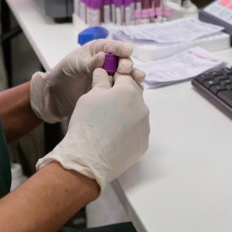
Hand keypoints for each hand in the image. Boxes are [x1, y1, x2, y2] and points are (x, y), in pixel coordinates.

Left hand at [29, 39, 142, 122]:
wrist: (55, 94)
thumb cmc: (63, 73)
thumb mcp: (74, 64)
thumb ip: (88, 62)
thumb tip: (102, 57)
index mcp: (98, 50)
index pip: (112, 46)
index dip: (120, 48)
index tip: (127, 51)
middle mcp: (107, 62)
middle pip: (122, 60)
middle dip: (127, 63)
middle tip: (126, 69)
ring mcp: (110, 77)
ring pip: (126, 75)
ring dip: (133, 76)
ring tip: (138, 79)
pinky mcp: (110, 91)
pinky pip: (123, 89)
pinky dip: (131, 89)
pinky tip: (136, 91)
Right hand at [35, 68, 149, 194]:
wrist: (88, 159)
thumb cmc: (87, 123)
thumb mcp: (90, 96)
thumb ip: (101, 81)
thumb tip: (104, 72)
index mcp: (129, 91)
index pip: (125, 77)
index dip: (114, 77)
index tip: (107, 82)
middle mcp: (142, 107)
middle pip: (133, 96)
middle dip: (121, 96)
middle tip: (105, 105)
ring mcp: (145, 127)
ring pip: (136, 114)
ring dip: (126, 114)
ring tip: (108, 124)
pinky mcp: (143, 143)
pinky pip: (136, 132)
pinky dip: (128, 132)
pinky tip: (113, 137)